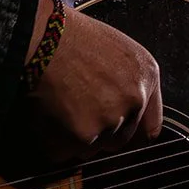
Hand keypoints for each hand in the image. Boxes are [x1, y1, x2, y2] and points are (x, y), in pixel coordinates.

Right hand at [20, 0, 164, 163]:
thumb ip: (129, 83)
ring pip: (93, 149)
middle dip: (99, 135)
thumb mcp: (116, 49)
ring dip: (75, 139)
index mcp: (146, 77)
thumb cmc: (69, 36)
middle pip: (119, 140)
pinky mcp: (84, 135)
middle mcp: (135, 101)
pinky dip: (53, 144)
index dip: (129, 133)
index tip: (115, 134)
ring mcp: (111, 120)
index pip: (149, 128)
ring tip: (58, 109)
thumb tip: (126, 115)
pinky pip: (67, 153)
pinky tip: (45, 117)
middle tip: (74, 115)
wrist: (39, 35)